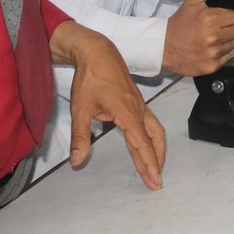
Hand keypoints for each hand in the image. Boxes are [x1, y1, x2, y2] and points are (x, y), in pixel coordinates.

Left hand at [50, 21, 164, 189]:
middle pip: (155, 139)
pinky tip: (145, 145)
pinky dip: (151, 138)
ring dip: (157, 149)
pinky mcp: (136, 101)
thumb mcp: (80, 109)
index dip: (149, 164)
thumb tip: (77, 162)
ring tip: (155, 166)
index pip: (142, 144)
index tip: (155, 180)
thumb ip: (80, 136)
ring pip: (155, 130)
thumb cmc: (90, 79)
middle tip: (156, 181)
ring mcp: (139, 105)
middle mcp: (138, 110)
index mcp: (127, 113)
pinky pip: (150, 123)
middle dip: (157, 160)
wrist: (98, 52)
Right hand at [162, 0, 233, 75]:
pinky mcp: (211, 65)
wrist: (163, 46)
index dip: (230, 17)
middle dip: (228, 29)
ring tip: (210, 39)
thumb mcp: (192, 1)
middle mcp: (213, 37)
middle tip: (214, 29)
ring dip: (224, 42)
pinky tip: (208, 49)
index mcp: (211, 19)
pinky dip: (219, 54)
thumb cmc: (178, 24)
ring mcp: (212, 53)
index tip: (221, 18)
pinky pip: (226, 58)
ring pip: (232, 45)